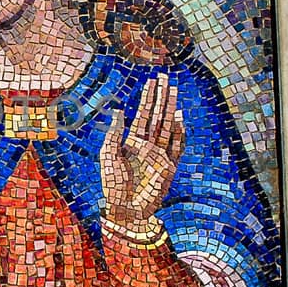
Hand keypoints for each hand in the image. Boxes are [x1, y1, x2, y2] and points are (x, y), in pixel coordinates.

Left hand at [100, 75, 184, 228]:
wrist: (124, 209)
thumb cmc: (113, 184)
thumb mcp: (108, 155)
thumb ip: (115, 133)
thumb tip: (119, 110)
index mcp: (132, 141)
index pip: (142, 115)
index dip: (147, 98)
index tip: (151, 82)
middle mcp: (147, 145)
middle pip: (157, 116)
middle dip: (161, 97)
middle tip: (165, 77)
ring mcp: (160, 154)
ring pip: (167, 125)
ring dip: (170, 108)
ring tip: (172, 91)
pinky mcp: (169, 167)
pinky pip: (176, 146)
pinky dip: (178, 132)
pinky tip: (178, 117)